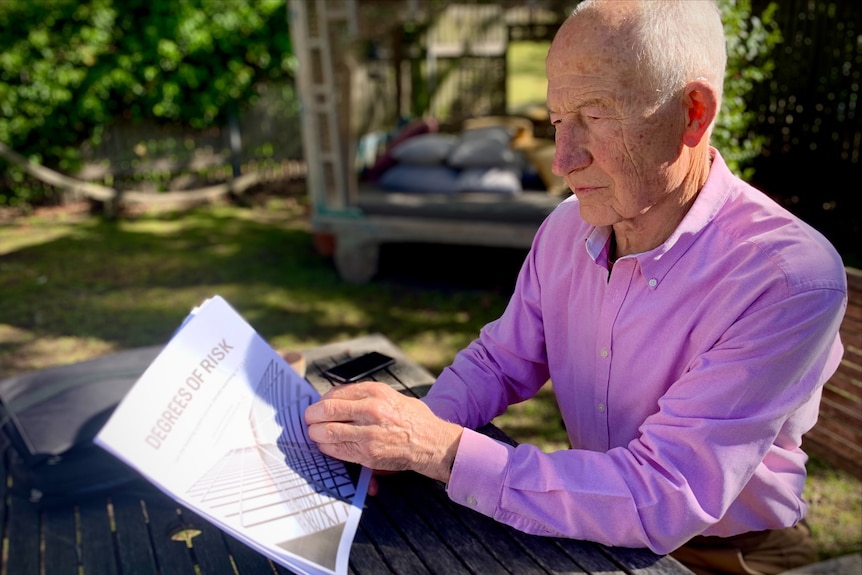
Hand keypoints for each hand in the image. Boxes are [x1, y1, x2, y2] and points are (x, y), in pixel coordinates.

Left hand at [304, 381, 462, 482]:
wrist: (431, 442)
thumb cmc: (411, 418)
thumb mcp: (390, 396)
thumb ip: (364, 396)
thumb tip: (333, 399)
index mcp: (376, 392)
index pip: (336, 393)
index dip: (321, 401)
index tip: (318, 406)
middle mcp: (371, 410)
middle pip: (327, 410)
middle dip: (312, 416)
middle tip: (309, 420)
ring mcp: (369, 433)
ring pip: (328, 431)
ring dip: (315, 433)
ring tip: (315, 433)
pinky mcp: (368, 453)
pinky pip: (337, 449)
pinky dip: (326, 447)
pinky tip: (325, 445)